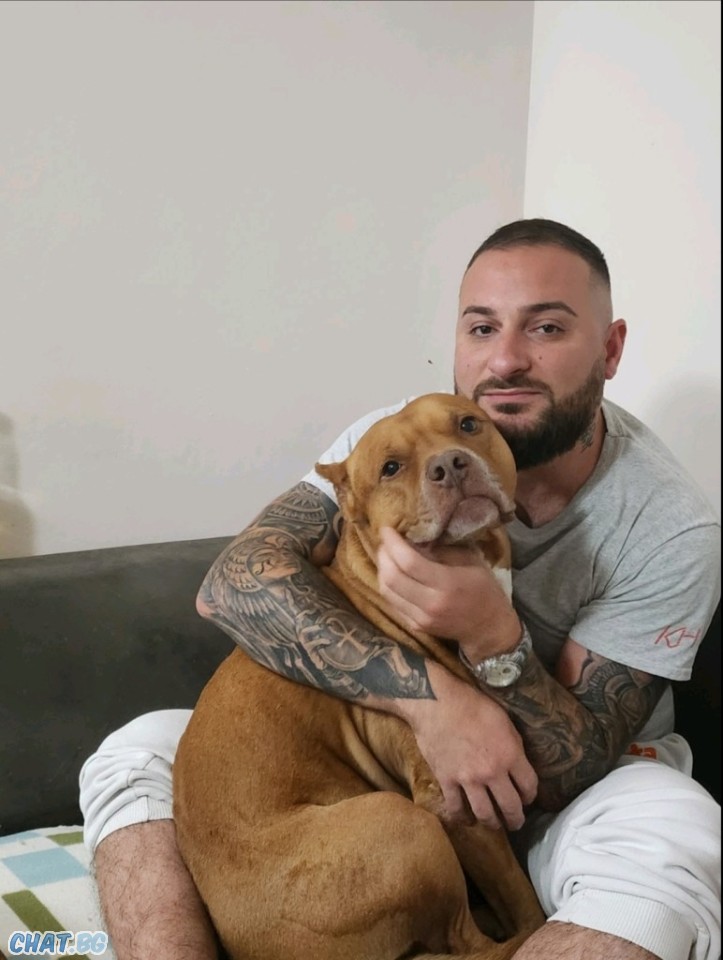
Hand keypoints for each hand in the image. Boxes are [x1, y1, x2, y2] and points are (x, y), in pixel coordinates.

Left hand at [377, 527, 519, 656]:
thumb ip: (440, 550)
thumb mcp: (469, 561)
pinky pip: (392, 602)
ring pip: (386, 591)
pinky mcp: (415, 626)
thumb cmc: (483, 589)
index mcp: (447, 584)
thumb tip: (413, 539)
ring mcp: (420, 619)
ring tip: (387, 555)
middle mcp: (430, 603)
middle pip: (392, 577)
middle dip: (383, 554)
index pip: (409, 562)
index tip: (387, 528)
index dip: (393, 543)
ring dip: (382, 569)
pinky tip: (393, 573)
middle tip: (386, 541)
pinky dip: (388, 585)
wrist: (488, 629)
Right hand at [402, 662, 537, 830]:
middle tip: (516, 823)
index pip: (530, 787)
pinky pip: (456, 808)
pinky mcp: (446, 780)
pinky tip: (466, 819)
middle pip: (511, 807)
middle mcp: (492, 772)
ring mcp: (468, 779)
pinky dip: (462, 818)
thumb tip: (517, 763)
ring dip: (493, 824)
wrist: (436, 702)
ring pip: (485, 814)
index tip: (527, 798)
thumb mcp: (504, 720)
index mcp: (510, 754)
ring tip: (494, 824)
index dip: (531, 796)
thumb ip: (513, 745)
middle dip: (516, 819)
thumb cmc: (472, 705)